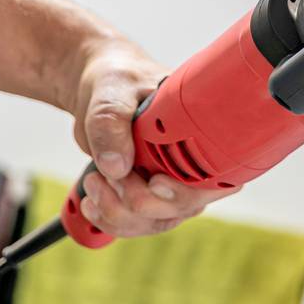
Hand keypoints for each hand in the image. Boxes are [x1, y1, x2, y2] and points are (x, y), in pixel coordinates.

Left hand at [66, 37, 236, 237]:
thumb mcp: (111, 91)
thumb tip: (118, 167)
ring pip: (156, 221)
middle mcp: (190, 163)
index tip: (154, 182)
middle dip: (140, 202)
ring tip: (94, 182)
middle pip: (181, 208)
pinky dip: (110, 218)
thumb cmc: (118, 79)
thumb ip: (111, 123)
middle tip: (109, 175)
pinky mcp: (146, 195)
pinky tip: (92, 201)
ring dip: (119, 212)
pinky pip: (135, 223)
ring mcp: (168, 183)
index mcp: (198, 131)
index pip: (211, 178)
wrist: (101, 88)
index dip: (186, 191)